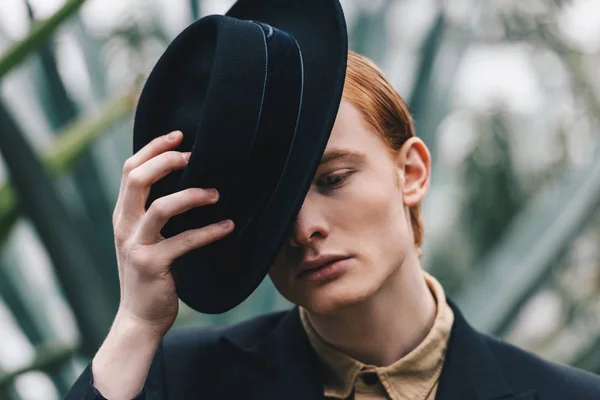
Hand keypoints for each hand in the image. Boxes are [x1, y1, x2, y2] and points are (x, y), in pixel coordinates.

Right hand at [112, 130, 233, 335]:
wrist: (139, 316)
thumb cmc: (150, 273)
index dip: (153, 148)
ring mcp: (135, 245)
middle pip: (137, 178)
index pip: (130, 169)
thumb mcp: (144, 237)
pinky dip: (209, 231)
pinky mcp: (152, 265)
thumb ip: (153, 212)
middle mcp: (124, 225)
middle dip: (166, 160)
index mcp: (123, 214)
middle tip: (194, 155)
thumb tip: (187, 180)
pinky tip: (228, 226)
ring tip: (216, 194)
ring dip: (192, 195)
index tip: (178, 135)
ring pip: (161, 207)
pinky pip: (184, 241)